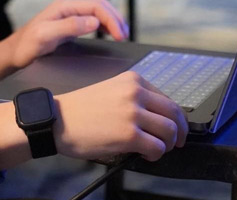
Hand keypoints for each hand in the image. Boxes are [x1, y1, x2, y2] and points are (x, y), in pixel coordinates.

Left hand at [7, 0, 127, 69]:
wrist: (14, 54)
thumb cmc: (26, 46)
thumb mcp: (46, 36)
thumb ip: (69, 27)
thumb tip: (93, 22)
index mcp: (64, 7)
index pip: (96, 6)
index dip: (111, 19)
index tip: (120, 35)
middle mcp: (68, 9)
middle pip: (100, 6)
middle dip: (115, 18)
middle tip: (124, 35)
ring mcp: (69, 16)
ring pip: (98, 12)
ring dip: (112, 21)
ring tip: (122, 34)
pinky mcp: (69, 26)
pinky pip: (92, 21)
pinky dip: (105, 26)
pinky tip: (110, 34)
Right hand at [54, 71, 187, 160]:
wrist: (56, 120)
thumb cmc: (79, 110)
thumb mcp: (110, 90)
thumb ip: (134, 98)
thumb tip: (155, 117)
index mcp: (132, 80)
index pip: (167, 99)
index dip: (176, 117)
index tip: (175, 126)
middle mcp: (135, 93)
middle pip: (174, 113)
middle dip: (180, 131)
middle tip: (177, 142)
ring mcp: (133, 114)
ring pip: (170, 131)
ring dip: (168, 144)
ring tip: (157, 149)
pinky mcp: (129, 135)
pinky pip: (157, 147)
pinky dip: (156, 154)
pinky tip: (145, 155)